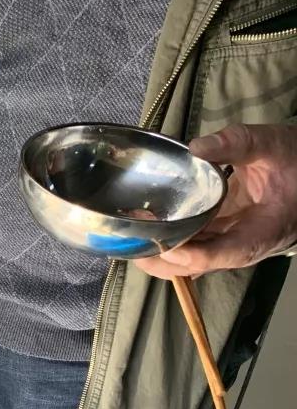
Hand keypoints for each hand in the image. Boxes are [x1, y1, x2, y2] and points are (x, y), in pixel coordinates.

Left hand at [135, 123, 296, 279]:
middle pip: (198, 265)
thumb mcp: (270, 144)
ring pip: (189, 258)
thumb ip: (236, 144)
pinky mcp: (220, 234)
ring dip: (159, 250)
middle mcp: (242, 245)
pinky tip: (144, 225)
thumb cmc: (294, 160)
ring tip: (128, 234)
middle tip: (129, 243)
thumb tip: (196, 147)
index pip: (225, 254)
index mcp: (262, 232)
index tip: (163, 246)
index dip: (193, 255)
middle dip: (162, 259)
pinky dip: (168, 238)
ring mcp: (229, 242)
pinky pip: (190, 244)